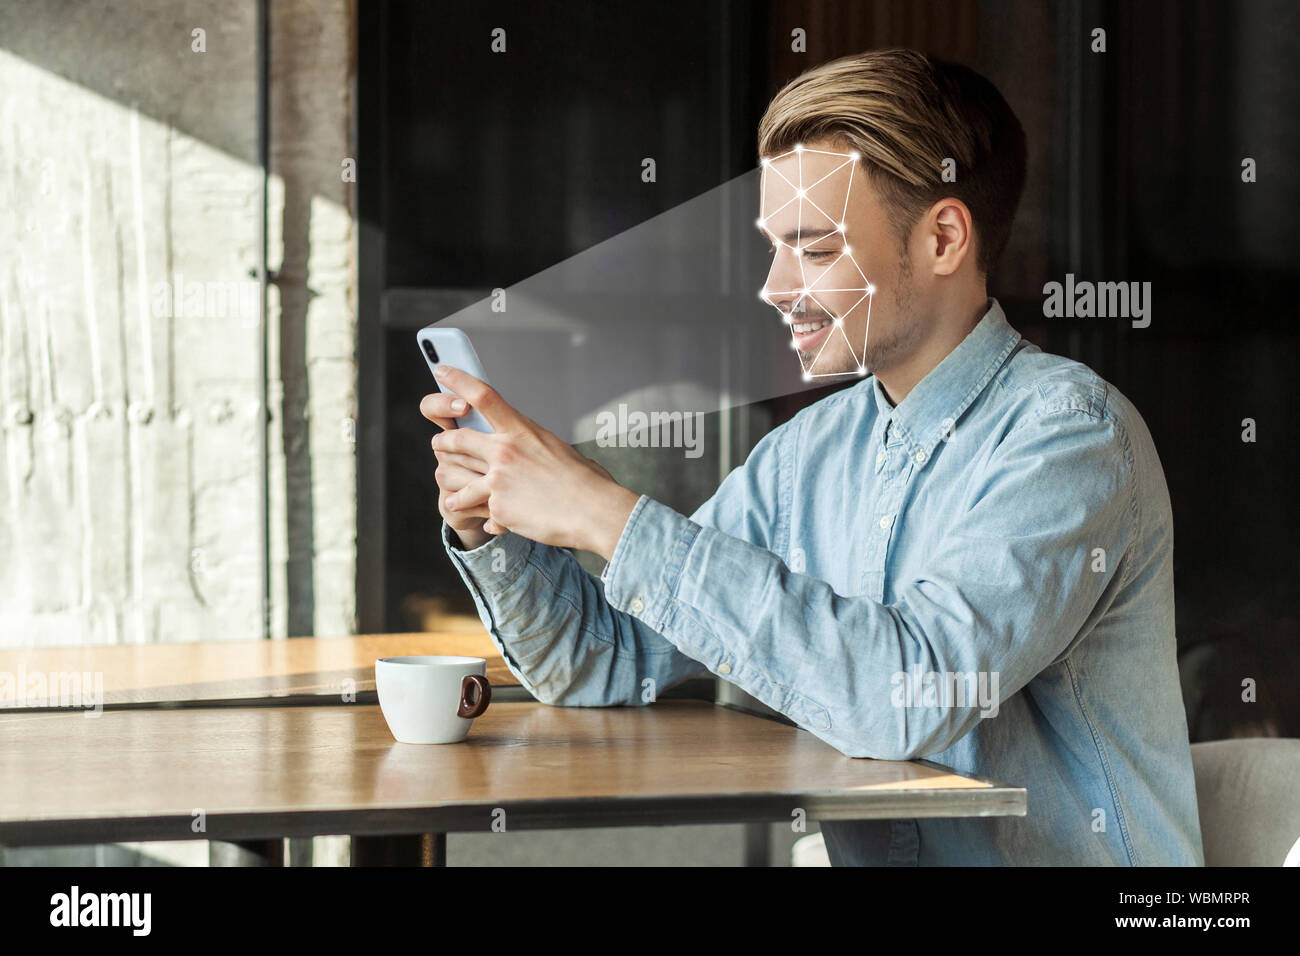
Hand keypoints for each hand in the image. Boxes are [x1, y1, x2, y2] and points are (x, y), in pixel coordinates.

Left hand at [426, 366, 639, 558]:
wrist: (593, 511)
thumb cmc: (584, 480)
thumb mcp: (557, 448)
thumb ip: (532, 444)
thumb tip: (527, 447)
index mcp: (522, 430)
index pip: (482, 396)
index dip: (458, 380)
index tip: (442, 371)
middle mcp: (505, 451)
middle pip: (457, 439)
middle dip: (444, 442)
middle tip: (440, 443)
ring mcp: (498, 480)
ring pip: (455, 476)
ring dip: (450, 482)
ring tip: (450, 490)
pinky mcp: (497, 507)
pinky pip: (476, 508)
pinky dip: (481, 515)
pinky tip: (486, 521)